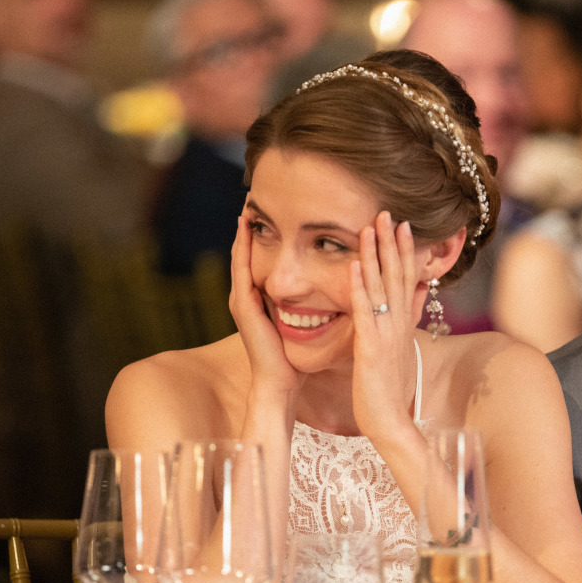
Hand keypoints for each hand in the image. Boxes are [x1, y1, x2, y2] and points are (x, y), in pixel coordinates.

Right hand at [229, 213, 304, 396]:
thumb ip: (314, 306)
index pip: (261, 262)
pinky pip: (241, 271)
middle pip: (246, 254)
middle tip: (252, 198)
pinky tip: (246, 231)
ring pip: (240, 258)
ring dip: (242, 233)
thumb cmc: (296, 359)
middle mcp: (248, 297)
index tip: (273, 212)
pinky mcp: (243, 307)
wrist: (279, 384)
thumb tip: (341, 289)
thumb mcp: (305, 324)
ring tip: (246, 207)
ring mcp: (242, 301)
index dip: (265, 238)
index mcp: (261, 301)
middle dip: (249, 229)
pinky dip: (243, 250)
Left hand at [349, 211, 419, 439]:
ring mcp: (385, 334)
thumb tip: (409, 307)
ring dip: (374, 255)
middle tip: (387, 212)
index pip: (405, 280)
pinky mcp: (369, 346)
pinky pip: (363, 311)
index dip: (403, 252)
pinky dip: (358, 286)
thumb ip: (399, 328)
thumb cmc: (387, 393)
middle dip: (391, 243)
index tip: (400, 225)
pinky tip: (351, 265)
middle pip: (396, 275)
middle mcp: (397, 325)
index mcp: (401, 326)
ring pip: (380, 286)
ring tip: (369, 226)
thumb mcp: (396, 355)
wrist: (389, 422)